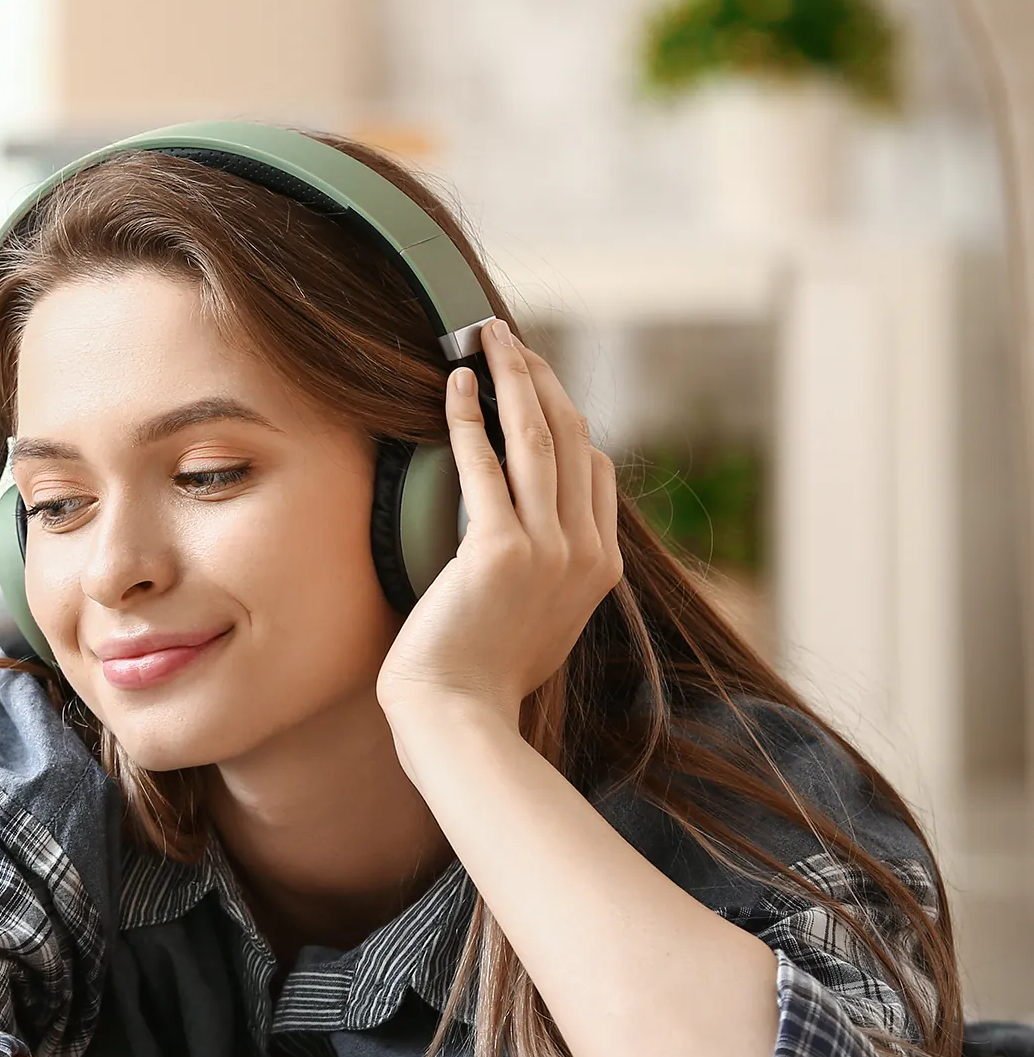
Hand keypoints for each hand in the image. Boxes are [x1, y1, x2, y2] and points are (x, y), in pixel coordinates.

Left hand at [377, 320, 620, 728]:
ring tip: (486, 338)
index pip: (595, 469)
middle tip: (506, 338)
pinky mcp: (499, 550)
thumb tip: (528, 538)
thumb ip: (547, 574)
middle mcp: (585, 551)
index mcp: (601, 567)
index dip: (565, 414)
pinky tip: (455, 384)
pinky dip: (470, 416)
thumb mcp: (537, 620)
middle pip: (573, 439)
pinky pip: (486, 464)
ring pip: (537, 438)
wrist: (459, 718)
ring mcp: (549, 549)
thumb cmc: (481, 676)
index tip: (533, 380)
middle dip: (540, 379)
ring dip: (512, 379)